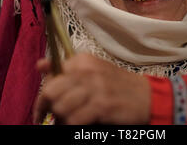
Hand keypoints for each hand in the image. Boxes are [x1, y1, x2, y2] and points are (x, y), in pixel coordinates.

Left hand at [33, 53, 150, 124]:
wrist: (146, 96)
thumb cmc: (117, 85)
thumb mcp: (92, 70)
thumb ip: (66, 69)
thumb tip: (40, 65)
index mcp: (81, 60)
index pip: (50, 76)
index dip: (42, 96)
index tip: (41, 109)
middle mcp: (86, 71)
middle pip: (50, 91)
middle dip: (47, 108)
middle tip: (51, 118)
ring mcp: (94, 88)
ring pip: (60, 107)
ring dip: (61, 119)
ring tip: (68, 122)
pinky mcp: (101, 105)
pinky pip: (74, 119)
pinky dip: (72, 126)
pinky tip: (78, 125)